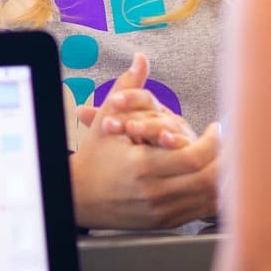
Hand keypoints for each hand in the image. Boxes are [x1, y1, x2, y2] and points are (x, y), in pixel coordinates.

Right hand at [69, 54, 220, 229]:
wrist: (79, 196)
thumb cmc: (95, 156)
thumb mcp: (108, 119)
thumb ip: (128, 87)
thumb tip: (139, 59)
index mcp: (143, 166)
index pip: (194, 157)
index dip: (214, 142)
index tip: (216, 128)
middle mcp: (154, 192)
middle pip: (208, 181)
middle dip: (228, 160)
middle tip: (233, 143)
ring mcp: (162, 211)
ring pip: (209, 199)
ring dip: (226, 178)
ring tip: (231, 158)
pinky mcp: (166, 222)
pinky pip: (201, 211)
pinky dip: (214, 195)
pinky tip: (220, 178)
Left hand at [76, 83, 196, 148]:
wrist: (179, 172)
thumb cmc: (150, 150)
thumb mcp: (126, 134)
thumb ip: (106, 120)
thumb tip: (79, 109)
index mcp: (153, 111)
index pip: (142, 98)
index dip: (128, 97)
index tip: (112, 101)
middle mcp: (168, 120)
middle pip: (153, 110)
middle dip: (133, 114)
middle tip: (113, 120)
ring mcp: (182, 134)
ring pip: (167, 125)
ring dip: (149, 126)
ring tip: (131, 128)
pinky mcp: (192, 150)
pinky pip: (185, 144)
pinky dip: (175, 142)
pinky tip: (164, 141)